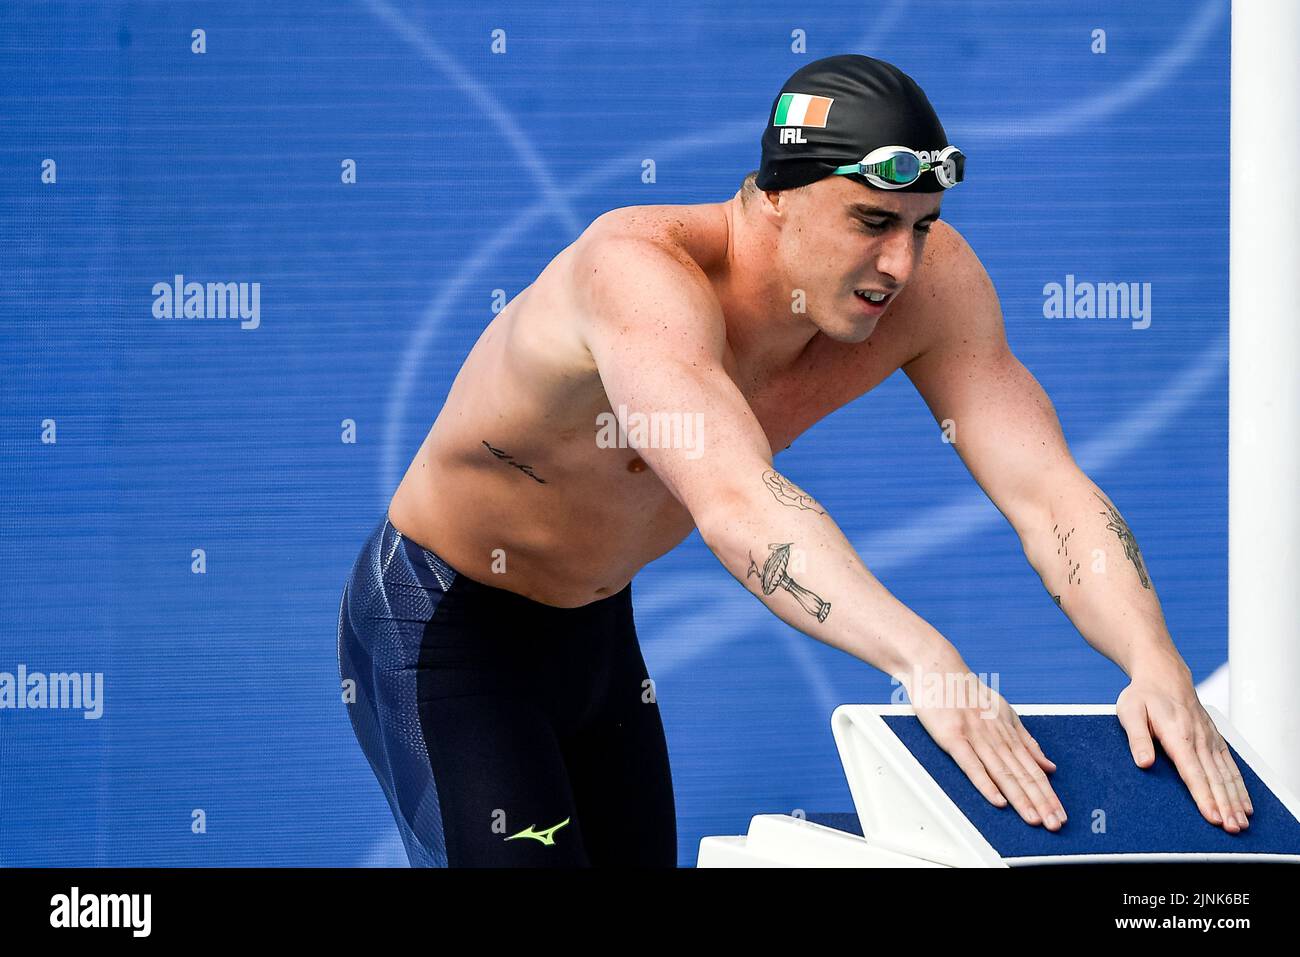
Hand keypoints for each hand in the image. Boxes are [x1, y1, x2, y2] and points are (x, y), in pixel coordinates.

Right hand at [911, 676, 1066, 829]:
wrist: (936, 666)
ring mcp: (975, 735)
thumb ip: (1026, 740)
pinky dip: (985, 782)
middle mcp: (996, 735)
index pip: (1033, 768)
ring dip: (1020, 797)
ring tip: (1035, 819)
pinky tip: (998, 800)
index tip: (1060, 814)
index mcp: (1008, 730)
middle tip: (1056, 824)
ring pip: (1002, 772)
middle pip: (1022, 773)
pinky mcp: (953, 736)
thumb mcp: (1003, 711)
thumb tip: (1049, 764)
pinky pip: (971, 763)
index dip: (1048, 793)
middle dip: (1041, 801)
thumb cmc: (965, 689)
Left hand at [1116, 673, 1252, 831]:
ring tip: (1240, 822)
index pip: (1192, 771)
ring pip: (1226, 774)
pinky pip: (1230, 765)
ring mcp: (1209, 738)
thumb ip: (1137, 739)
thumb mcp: (1130, 712)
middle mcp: (1198, 738)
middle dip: (1225, 805)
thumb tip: (1144, 762)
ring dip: (1235, 799)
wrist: (1163, 674)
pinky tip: (1244, 803)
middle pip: (1214, 778)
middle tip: (1231, 827)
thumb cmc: (1144, 694)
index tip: (1212, 815)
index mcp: (1176, 734)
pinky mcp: (1214, 739)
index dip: (1203, 795)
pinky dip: (1239, 786)